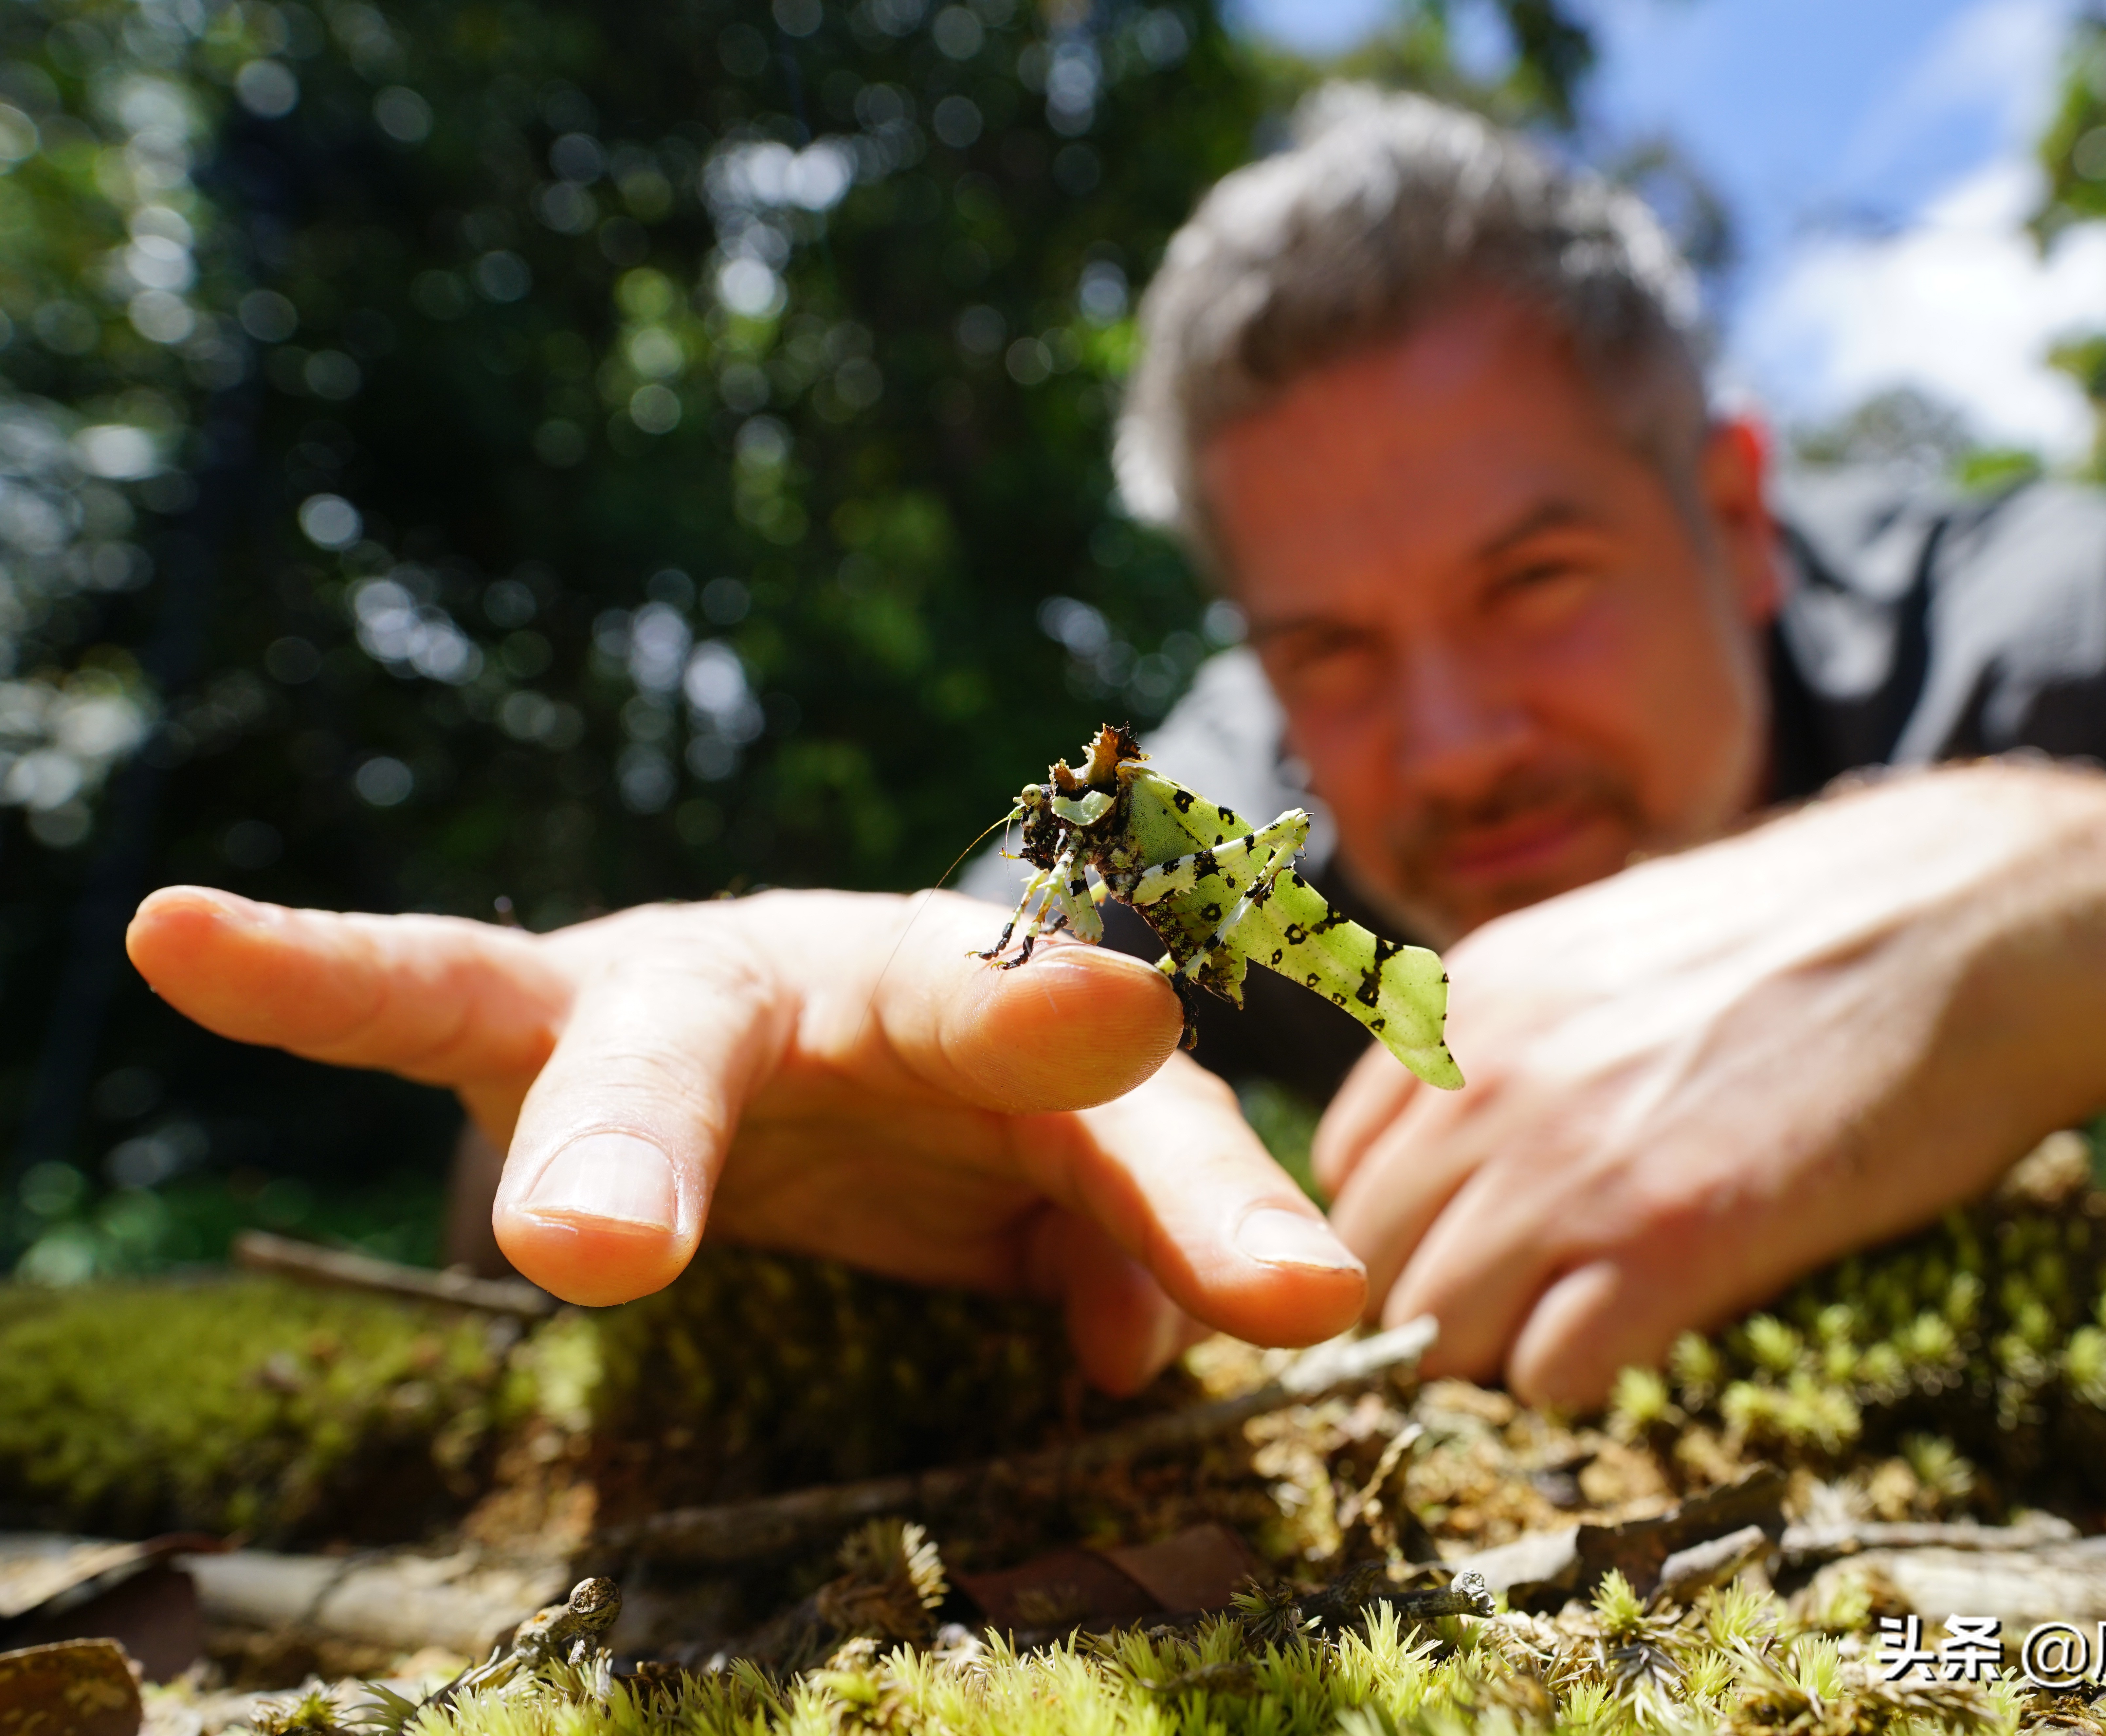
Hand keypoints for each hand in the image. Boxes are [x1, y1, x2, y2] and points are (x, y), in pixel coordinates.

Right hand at [127, 886, 1365, 1390]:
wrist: (808, 1026)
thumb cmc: (950, 1118)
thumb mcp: (1051, 1196)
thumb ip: (1127, 1241)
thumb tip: (1139, 1348)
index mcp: (1025, 1034)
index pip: (1152, 1126)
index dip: (1224, 1206)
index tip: (1306, 1292)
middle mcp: (874, 976)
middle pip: (955, 1002)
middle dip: (1015, 1034)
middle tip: (1101, 1041)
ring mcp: (700, 989)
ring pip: (668, 1038)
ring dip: (623, 1143)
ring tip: (576, 1242)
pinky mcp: (545, 1015)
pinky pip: (425, 996)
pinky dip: (309, 977)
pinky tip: (182, 939)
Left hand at [1314, 764, 2105, 1408]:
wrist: (1981, 921)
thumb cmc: (1808, 944)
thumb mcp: (1607, 951)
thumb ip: (1509, 1039)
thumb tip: (1455, 1154)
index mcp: (1470, 999)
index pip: (1345, 1172)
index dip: (1411, 1226)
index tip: (1483, 1242)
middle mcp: (1488, 1075)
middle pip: (1375, 1266)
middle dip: (1443, 1302)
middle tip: (1544, 1301)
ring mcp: (1568, 1159)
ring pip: (1441, 1334)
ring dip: (1508, 1350)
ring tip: (1602, 1314)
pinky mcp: (1668, 1239)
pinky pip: (1547, 1375)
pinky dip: (1586, 1377)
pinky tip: (1656, 1328)